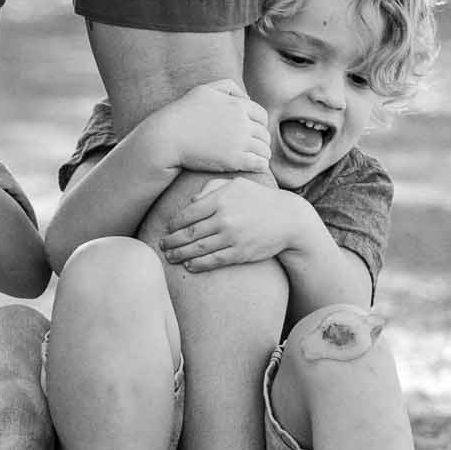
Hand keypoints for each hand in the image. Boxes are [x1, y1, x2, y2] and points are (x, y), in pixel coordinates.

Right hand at [149, 79, 270, 176]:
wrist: (167, 138)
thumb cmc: (182, 114)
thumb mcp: (204, 90)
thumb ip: (228, 87)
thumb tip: (247, 97)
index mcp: (237, 105)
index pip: (262, 116)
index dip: (259, 125)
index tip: (253, 133)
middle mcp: (241, 122)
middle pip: (264, 134)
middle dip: (261, 141)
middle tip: (254, 148)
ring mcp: (239, 142)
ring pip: (264, 149)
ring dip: (263, 154)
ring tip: (256, 159)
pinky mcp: (234, 160)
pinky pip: (259, 163)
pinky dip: (261, 165)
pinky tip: (255, 167)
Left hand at [158, 177, 305, 271]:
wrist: (289, 219)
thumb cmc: (259, 199)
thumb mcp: (237, 184)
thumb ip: (212, 188)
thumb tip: (191, 201)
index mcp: (221, 199)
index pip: (187, 214)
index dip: (173, 224)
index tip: (167, 229)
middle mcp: (224, 218)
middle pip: (188, 233)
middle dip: (171, 241)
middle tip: (161, 245)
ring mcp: (232, 237)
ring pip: (197, 249)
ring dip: (179, 255)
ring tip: (170, 257)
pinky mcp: (240, 253)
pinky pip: (213, 260)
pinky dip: (198, 264)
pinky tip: (189, 265)